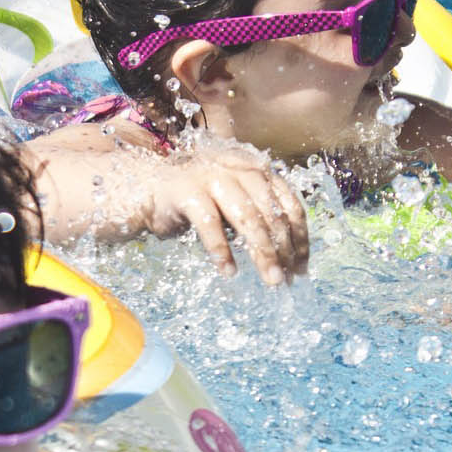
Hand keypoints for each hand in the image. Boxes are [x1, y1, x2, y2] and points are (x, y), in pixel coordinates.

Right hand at [142, 155, 309, 284]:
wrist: (150, 185)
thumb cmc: (199, 199)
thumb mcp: (236, 203)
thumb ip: (260, 217)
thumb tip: (290, 257)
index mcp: (257, 171)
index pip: (290, 205)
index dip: (300, 238)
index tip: (302, 268)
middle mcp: (240, 170)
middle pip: (272, 214)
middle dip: (285, 251)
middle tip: (288, 280)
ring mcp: (213, 178)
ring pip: (249, 219)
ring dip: (263, 253)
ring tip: (271, 280)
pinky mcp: (188, 192)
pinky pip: (210, 225)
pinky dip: (222, 251)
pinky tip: (229, 272)